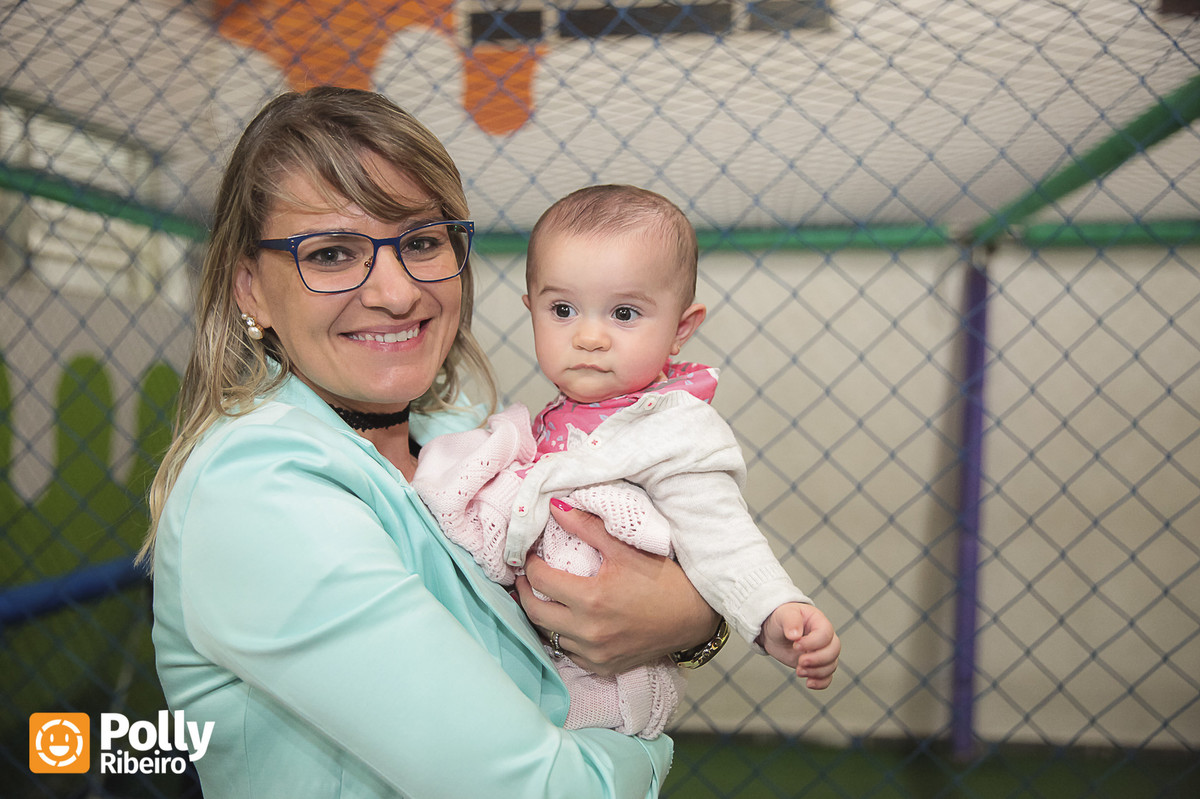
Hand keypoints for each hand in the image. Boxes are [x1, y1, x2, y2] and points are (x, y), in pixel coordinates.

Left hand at [514, 500, 718, 675]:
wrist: (696, 617)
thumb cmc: (664, 580)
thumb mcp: (626, 548)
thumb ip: (587, 527)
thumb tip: (555, 506)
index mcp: (591, 599)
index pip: (540, 580)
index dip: (529, 564)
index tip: (530, 555)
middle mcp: (588, 631)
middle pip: (535, 612)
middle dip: (525, 592)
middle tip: (526, 576)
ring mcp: (595, 653)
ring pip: (550, 635)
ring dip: (543, 614)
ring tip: (546, 595)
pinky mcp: (603, 666)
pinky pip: (570, 653)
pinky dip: (564, 636)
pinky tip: (569, 621)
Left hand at [759, 602, 840, 688]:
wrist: (775, 632)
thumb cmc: (781, 619)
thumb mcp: (784, 614)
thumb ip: (791, 621)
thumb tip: (795, 636)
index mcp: (819, 622)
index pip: (826, 634)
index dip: (813, 643)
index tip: (795, 645)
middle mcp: (825, 638)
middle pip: (834, 651)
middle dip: (817, 660)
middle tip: (800, 662)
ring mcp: (822, 652)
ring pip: (832, 665)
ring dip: (816, 672)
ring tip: (798, 671)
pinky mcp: (817, 665)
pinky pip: (827, 677)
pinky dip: (820, 682)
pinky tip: (808, 683)